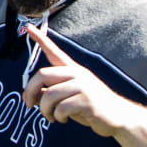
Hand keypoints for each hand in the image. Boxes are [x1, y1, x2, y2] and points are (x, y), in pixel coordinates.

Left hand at [21, 25, 140, 137]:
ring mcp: (84, 86)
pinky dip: (57, 116)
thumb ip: (50, 93)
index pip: (54, 52)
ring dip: (44, 110)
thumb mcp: (68, 98)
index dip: (41, 39)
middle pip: (42, 74)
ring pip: (49, 95)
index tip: (29, 27)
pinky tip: (62, 119)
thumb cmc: (90, 107)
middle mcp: (78, 74)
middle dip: (30, 91)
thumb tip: (29, 96)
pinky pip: (61, 108)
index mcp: (73, 70)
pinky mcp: (88, 101)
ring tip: (50, 117)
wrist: (119, 117)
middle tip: (27, 104)